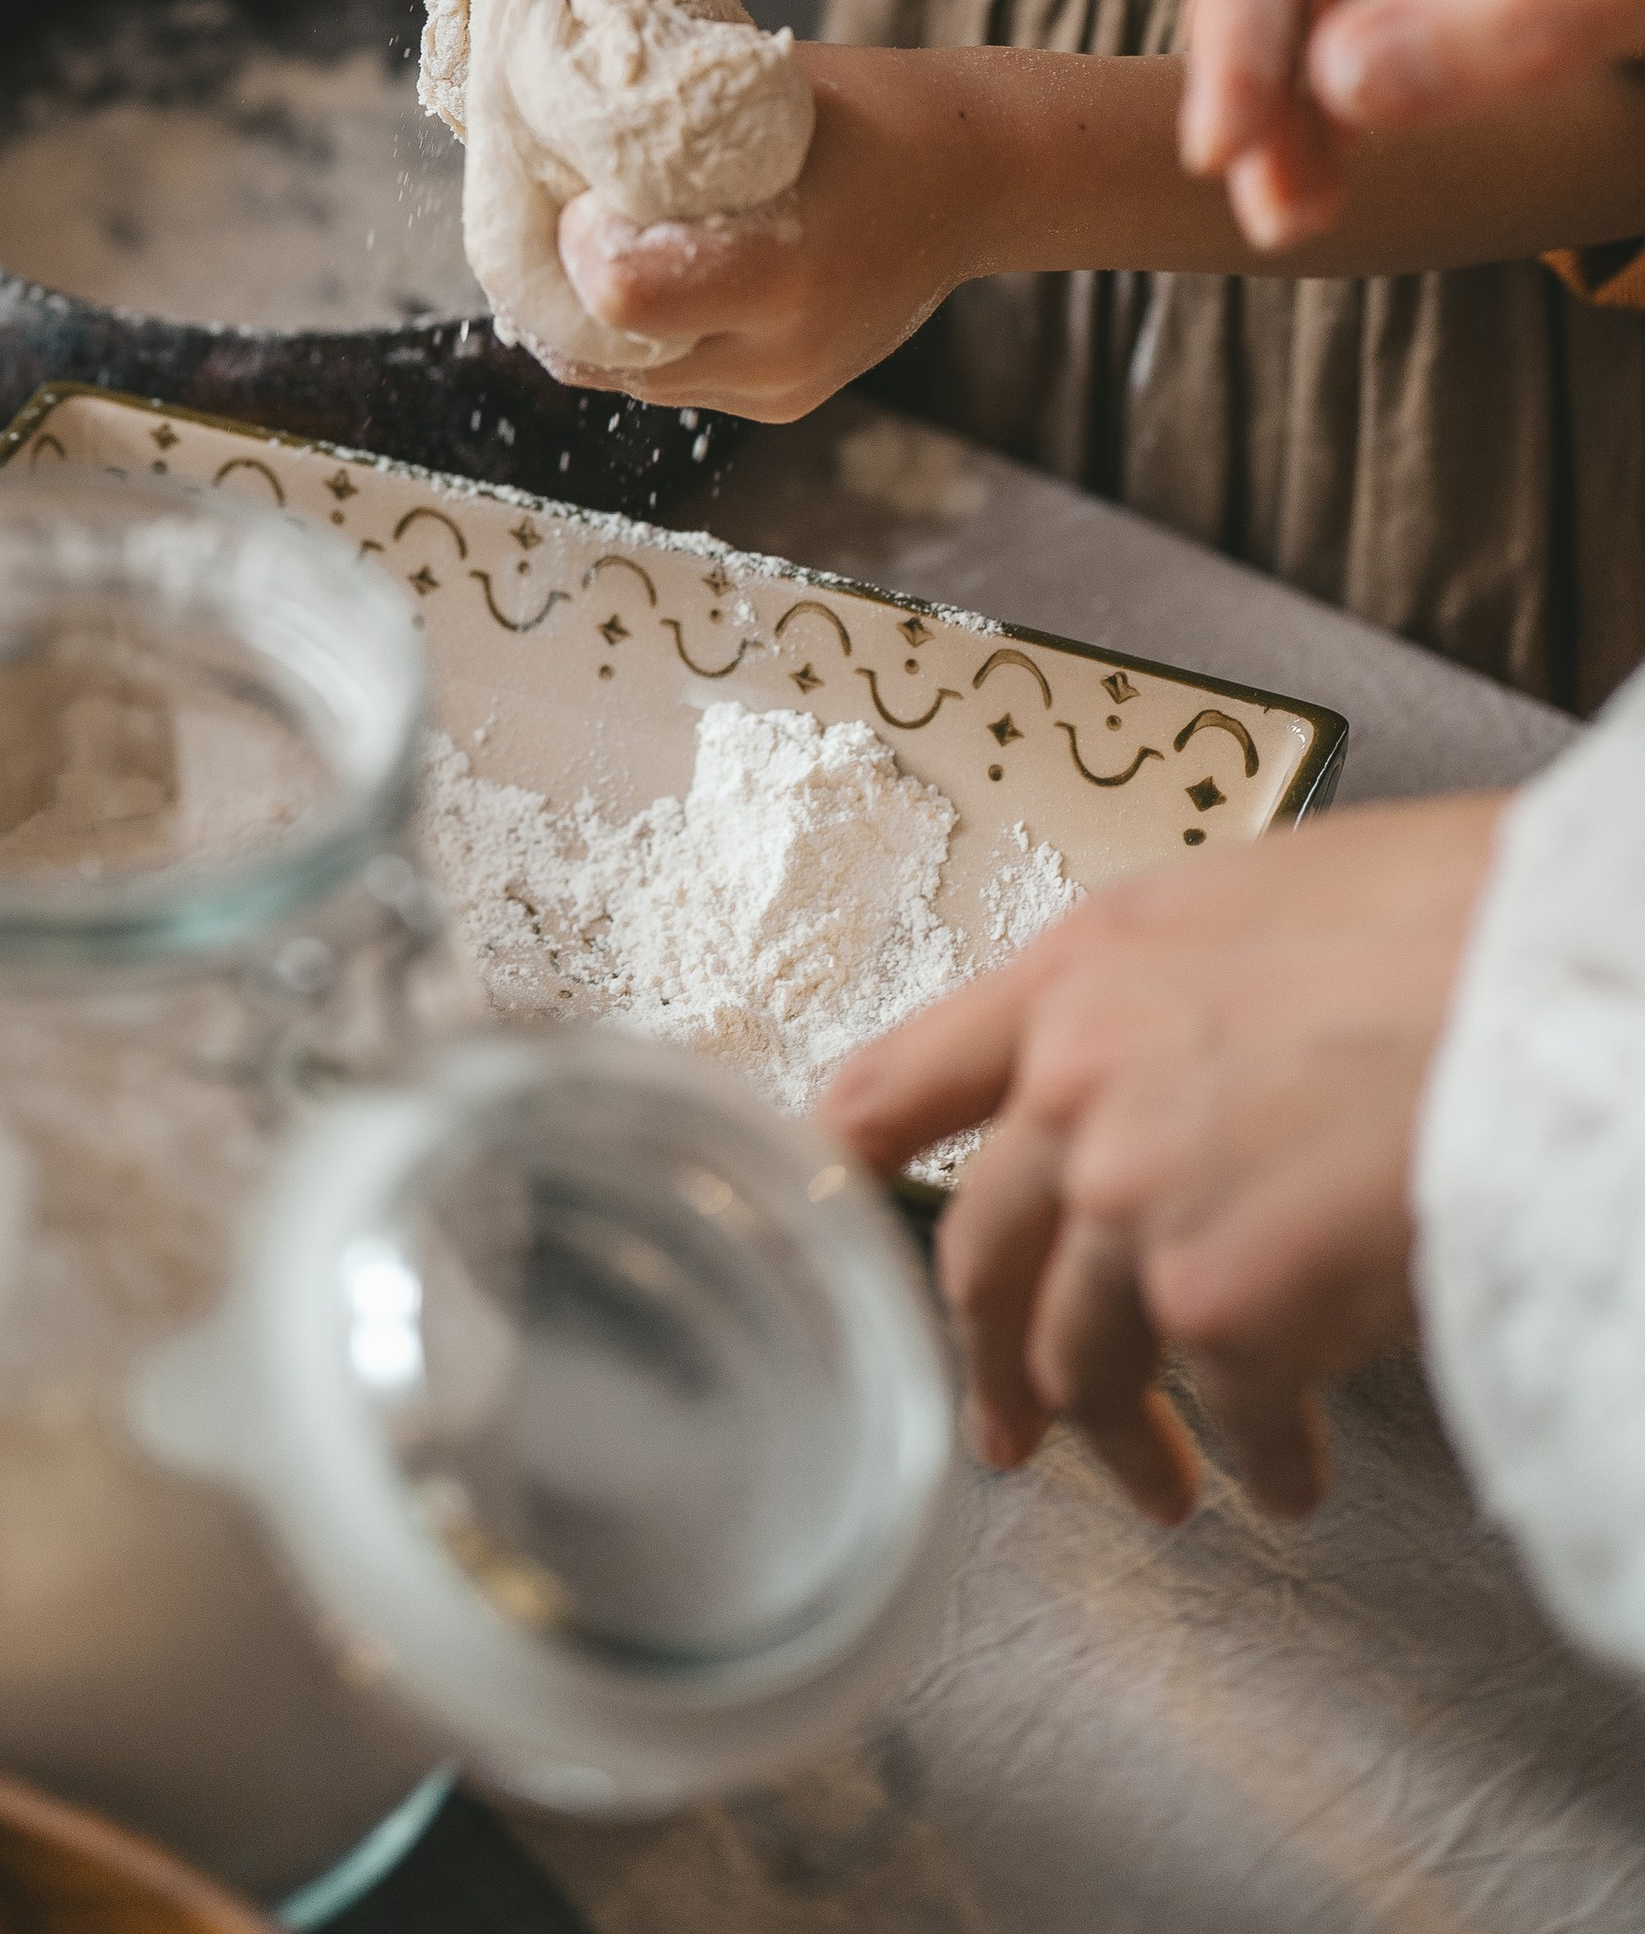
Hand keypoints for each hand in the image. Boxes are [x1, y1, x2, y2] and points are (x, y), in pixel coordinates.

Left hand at [546, 43, 984, 416]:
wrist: (971, 179)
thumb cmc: (863, 114)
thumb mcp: (757, 94)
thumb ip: (660, 126)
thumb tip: (545, 120)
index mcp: (778, 273)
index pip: (616, 295)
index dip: (576, 242)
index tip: (584, 193)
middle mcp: (779, 353)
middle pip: (601, 351)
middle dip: (563, 286)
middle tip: (564, 219)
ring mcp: (780, 390)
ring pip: (627, 379)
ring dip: (594, 319)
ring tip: (602, 243)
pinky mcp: (780, 403)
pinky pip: (671, 382)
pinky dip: (644, 336)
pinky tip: (654, 273)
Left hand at [823, 795, 1504, 1524]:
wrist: (1553, 984)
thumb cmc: (1461, 924)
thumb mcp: (1272, 905)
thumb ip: (1184, 999)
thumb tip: (1190, 1076)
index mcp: (1085, 969)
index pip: (914, 1070)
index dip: (859, 1147)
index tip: (839, 1194)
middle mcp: (1078, 1081)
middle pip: (982, 1255)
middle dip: (991, 1360)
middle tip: (1008, 1428)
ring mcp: (1136, 1197)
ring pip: (1079, 1359)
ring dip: (1117, 1441)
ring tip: (1164, 1488)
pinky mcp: (1224, 1302)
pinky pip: (1229, 1416)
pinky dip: (1263, 1463)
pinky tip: (1292, 1479)